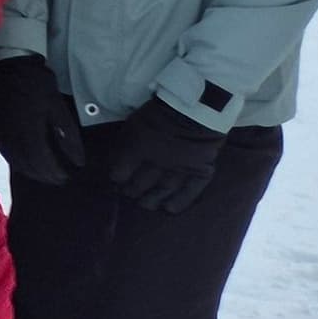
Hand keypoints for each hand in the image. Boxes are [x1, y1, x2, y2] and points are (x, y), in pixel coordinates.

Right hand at [0, 52, 85, 187]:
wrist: (6, 65)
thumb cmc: (36, 84)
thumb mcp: (56, 106)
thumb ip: (66, 134)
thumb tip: (78, 160)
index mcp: (30, 132)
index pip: (42, 161)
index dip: (54, 172)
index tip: (66, 176)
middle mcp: (12, 137)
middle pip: (28, 165)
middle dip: (44, 175)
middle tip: (57, 179)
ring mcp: (0, 134)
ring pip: (15, 160)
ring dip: (30, 171)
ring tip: (43, 174)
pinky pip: (5, 151)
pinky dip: (18, 161)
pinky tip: (25, 161)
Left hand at [104, 100, 227, 215]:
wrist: (196, 109)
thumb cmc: (159, 114)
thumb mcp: (133, 124)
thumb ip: (124, 145)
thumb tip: (116, 165)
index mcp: (138, 148)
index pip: (119, 174)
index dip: (116, 179)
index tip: (117, 180)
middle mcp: (158, 162)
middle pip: (139, 185)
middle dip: (131, 191)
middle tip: (129, 193)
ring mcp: (181, 168)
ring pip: (162, 191)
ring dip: (151, 200)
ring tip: (146, 204)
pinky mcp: (201, 171)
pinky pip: (190, 191)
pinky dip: (180, 202)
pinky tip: (169, 209)